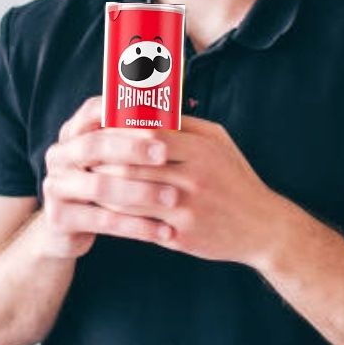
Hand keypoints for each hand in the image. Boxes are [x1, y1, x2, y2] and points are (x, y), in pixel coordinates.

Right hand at [39, 96, 174, 258]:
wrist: (67, 227)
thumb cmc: (104, 181)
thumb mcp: (113, 157)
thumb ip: (134, 136)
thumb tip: (176, 118)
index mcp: (74, 131)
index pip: (94, 111)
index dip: (123, 112)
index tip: (156, 118)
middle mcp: (60, 155)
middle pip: (94, 145)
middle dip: (132, 148)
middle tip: (165, 153)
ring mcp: (56, 186)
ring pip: (100, 186)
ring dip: (140, 191)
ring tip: (173, 197)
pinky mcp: (59, 218)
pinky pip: (103, 221)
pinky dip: (136, 225)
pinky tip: (163, 230)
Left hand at [91, 115, 285, 266]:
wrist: (262, 227)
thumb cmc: (236, 178)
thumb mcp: (220, 142)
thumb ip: (186, 125)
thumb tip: (147, 108)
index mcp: (201, 150)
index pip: (147, 135)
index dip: (117, 132)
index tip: (97, 131)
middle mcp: (193, 179)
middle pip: (132, 166)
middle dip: (102, 161)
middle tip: (81, 157)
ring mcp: (186, 210)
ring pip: (130, 197)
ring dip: (104, 190)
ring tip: (88, 182)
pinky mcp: (181, 237)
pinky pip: (139, 225)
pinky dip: (118, 217)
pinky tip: (105, 210)